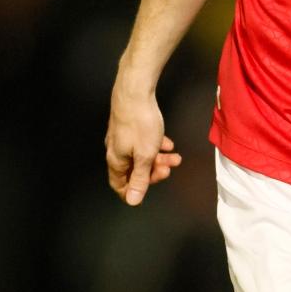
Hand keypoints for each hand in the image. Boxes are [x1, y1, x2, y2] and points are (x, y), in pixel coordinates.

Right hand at [105, 82, 181, 205]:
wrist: (136, 92)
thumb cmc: (139, 122)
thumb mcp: (144, 155)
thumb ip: (140, 178)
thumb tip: (133, 200)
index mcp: (116, 160)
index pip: (120, 185)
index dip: (133, 191)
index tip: (148, 190)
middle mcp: (116, 150)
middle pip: (133, 170)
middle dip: (153, 172)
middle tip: (168, 169)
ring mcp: (122, 137)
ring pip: (140, 155)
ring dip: (158, 158)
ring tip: (174, 157)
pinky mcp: (129, 126)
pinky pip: (143, 141)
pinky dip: (156, 145)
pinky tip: (168, 144)